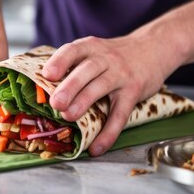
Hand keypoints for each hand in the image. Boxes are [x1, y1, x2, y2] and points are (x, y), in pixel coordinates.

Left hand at [42, 34, 180, 155]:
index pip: (74, 50)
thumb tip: (40, 88)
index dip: (60, 61)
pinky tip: (97, 147)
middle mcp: (106, 58)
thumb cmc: (114, 55)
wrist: (153, 47)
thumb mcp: (95, 50)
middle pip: (86, 70)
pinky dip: (109, 132)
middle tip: (55, 102)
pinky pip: (121, 114)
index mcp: (91, 47)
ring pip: (101, 87)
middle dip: (70, 86)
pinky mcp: (134, 91)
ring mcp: (121, 74)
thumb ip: (74, 64)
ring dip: (84, 102)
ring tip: (69, 117)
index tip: (47, 74)